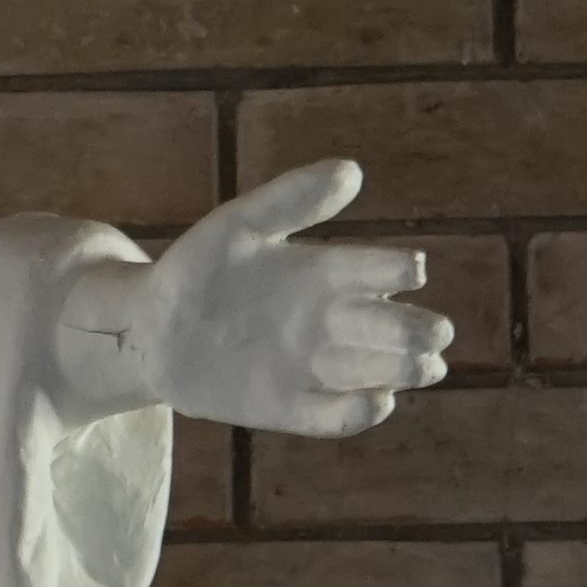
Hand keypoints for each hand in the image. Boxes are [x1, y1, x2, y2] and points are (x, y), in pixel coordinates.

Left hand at [48, 163, 452, 442]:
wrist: (151, 328)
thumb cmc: (198, 269)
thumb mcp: (239, 226)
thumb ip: (291, 199)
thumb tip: (352, 170)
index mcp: (326, 272)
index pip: (378, 270)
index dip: (399, 270)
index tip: (409, 271)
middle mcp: (330, 321)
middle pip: (392, 328)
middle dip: (419, 330)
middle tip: (435, 333)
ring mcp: (312, 367)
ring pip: (376, 372)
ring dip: (404, 371)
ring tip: (425, 368)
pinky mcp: (289, 406)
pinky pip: (333, 416)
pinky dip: (358, 412)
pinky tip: (376, 401)